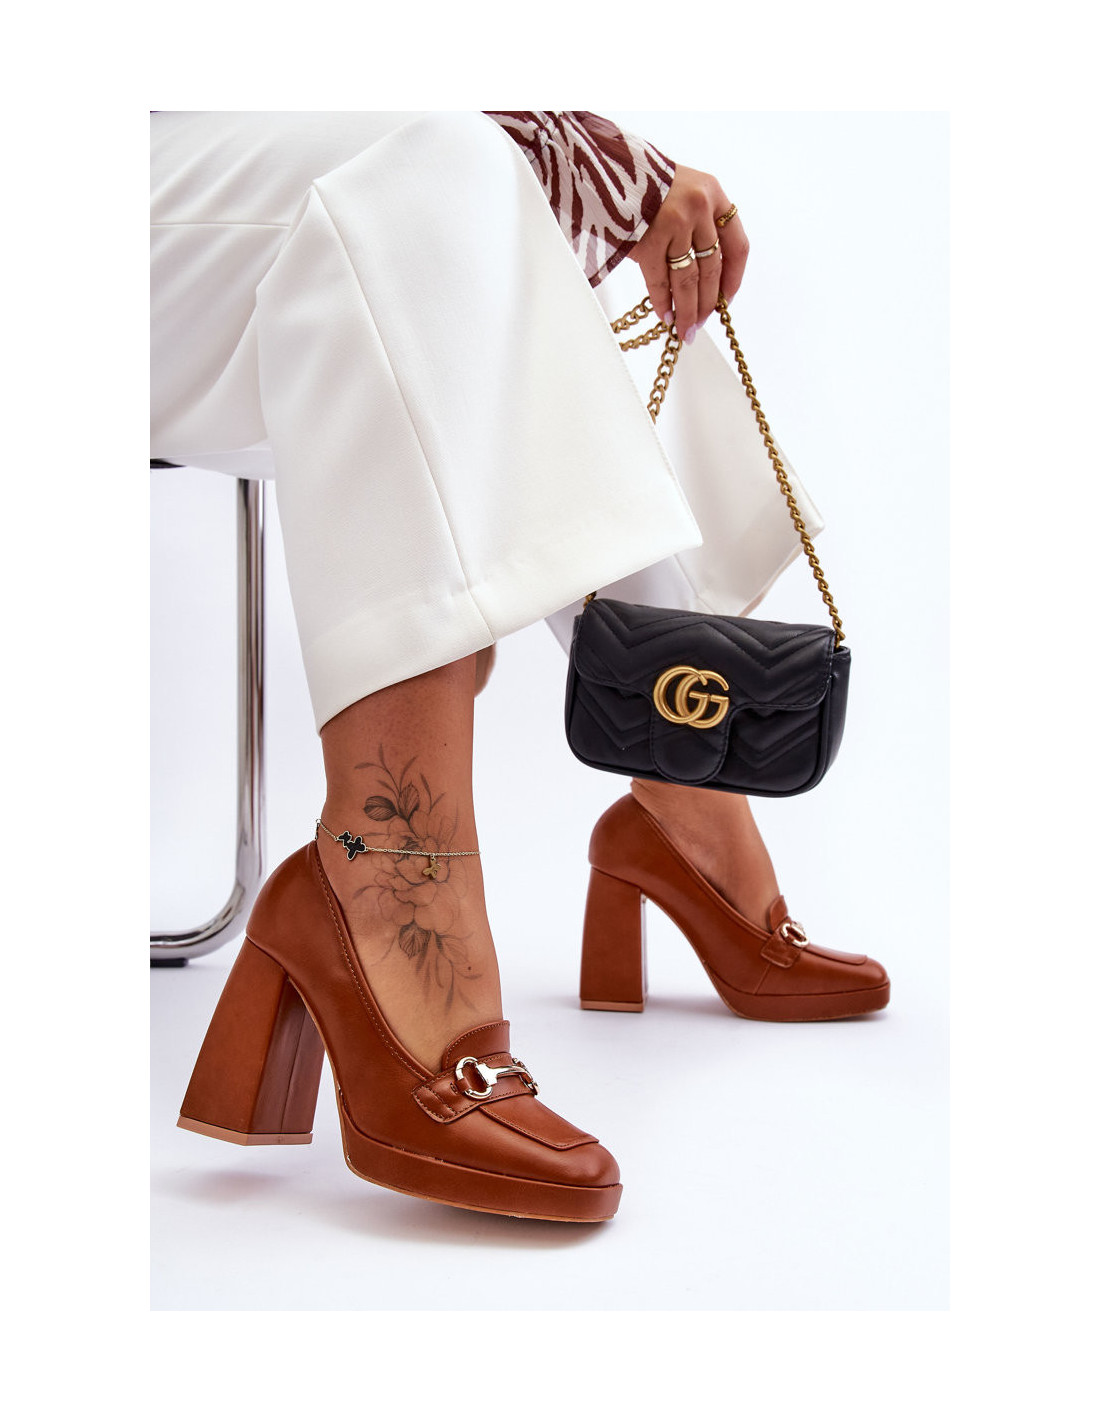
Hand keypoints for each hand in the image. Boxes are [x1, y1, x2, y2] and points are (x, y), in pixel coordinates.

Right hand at [628, 164, 748, 341]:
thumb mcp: (681, 189)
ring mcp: (675, 224)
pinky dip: (663, 302)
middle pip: (712, 268)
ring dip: (688, 310)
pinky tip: (665, 315)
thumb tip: (701, 276)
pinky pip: (661, 280)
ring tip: (685, 329)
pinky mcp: (649, 240)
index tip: (726, 300)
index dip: (734, 279)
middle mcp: (699, 208)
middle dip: (708, 303)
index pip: (737, 246)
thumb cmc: (640, 181)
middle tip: (701, 324)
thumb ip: (696, 223)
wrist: (601, 165)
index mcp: (713, 193)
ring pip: (688, 280)